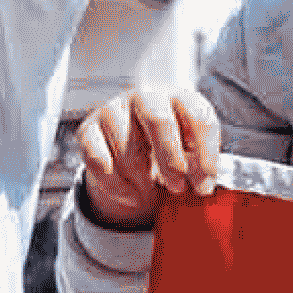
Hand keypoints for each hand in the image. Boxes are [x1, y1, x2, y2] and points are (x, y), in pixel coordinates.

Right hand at [70, 87, 220, 228]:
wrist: (130, 147)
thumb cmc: (168, 147)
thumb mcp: (190, 151)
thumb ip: (200, 165)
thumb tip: (204, 186)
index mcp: (179, 97)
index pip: (199, 116)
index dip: (205, 153)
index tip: (205, 184)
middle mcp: (146, 96)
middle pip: (159, 120)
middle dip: (171, 161)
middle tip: (178, 188)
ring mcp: (113, 110)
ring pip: (127, 149)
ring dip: (141, 178)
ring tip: (150, 187)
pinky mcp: (88, 130)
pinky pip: (100, 163)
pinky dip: (117, 186)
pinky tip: (131, 195)